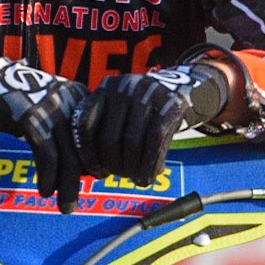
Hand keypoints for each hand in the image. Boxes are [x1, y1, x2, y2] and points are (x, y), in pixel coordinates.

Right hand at [0, 52, 87, 212]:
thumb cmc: (19, 98)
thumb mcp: (50, 103)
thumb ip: (67, 124)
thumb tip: (83, 163)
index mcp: (79, 95)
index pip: (97, 136)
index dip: (96, 162)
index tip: (93, 181)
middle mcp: (70, 99)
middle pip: (84, 148)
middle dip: (82, 180)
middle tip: (78, 201)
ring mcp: (51, 108)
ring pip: (68, 157)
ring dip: (67, 187)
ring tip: (65, 206)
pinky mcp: (32, 118)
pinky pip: (47, 156)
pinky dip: (48, 178)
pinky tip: (44, 191)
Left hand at [72, 64, 228, 185]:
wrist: (178, 86)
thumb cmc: (140, 108)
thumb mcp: (117, 110)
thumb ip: (101, 130)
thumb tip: (87, 170)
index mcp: (104, 88)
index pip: (85, 125)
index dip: (88, 154)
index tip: (96, 171)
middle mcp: (123, 87)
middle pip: (109, 138)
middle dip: (113, 165)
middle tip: (119, 176)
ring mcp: (147, 93)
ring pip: (132, 141)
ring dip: (132, 168)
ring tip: (133, 178)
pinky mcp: (170, 104)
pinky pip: (155, 141)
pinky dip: (149, 165)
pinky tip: (146, 178)